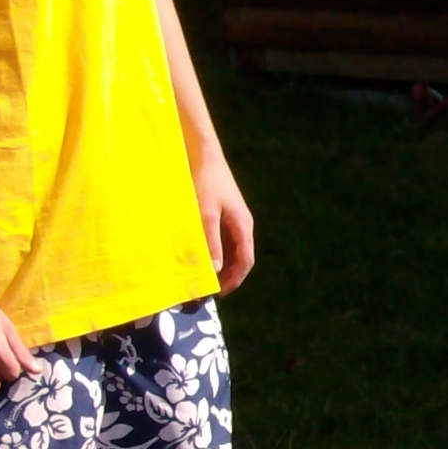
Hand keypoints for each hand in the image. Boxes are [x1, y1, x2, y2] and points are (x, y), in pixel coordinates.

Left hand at [196, 152, 255, 292]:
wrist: (203, 156)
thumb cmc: (205, 184)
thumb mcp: (205, 215)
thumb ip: (211, 242)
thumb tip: (215, 270)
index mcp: (243, 226)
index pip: (246, 260)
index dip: (235, 279)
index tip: (219, 292)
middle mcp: (242, 224)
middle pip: (240, 257)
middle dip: (228, 275)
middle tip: (210, 288)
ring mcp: (234, 219)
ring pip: (231, 249)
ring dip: (221, 263)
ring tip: (205, 274)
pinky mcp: (224, 213)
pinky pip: (223, 239)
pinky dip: (215, 250)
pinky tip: (201, 255)